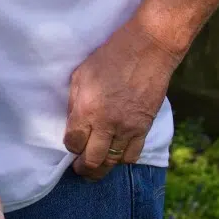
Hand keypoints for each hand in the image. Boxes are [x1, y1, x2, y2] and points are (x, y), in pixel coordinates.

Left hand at [64, 23, 179, 179]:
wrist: (148, 49)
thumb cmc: (111, 57)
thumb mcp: (81, 74)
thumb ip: (75, 102)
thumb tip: (74, 122)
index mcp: (87, 109)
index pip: (73, 143)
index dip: (70, 146)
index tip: (71, 143)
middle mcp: (107, 123)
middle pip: (92, 160)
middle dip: (83, 168)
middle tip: (79, 168)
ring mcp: (128, 128)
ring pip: (113, 162)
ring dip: (102, 169)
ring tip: (96, 168)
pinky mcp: (145, 128)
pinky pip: (132, 155)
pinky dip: (122, 159)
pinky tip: (116, 155)